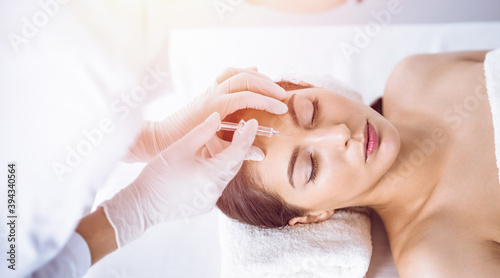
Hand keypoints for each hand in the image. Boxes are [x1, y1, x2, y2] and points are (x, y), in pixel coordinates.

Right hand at [102, 112, 260, 246]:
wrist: (141, 205)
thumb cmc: (159, 175)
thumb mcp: (181, 148)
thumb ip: (202, 131)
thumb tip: (217, 117)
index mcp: (213, 175)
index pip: (238, 152)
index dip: (247, 135)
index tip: (253, 122)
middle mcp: (216, 190)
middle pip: (232, 164)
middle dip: (234, 146)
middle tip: (234, 129)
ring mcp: (210, 201)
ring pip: (223, 175)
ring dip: (221, 159)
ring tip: (210, 144)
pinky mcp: (202, 206)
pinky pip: (214, 185)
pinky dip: (212, 171)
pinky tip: (201, 162)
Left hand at [125, 67, 286, 161]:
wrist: (159, 138)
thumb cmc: (183, 146)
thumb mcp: (212, 151)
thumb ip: (237, 150)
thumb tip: (260, 153)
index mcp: (215, 107)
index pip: (249, 97)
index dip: (268, 103)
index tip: (283, 109)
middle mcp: (212, 94)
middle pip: (246, 79)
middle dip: (267, 86)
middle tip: (283, 97)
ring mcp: (208, 90)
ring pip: (236, 72)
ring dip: (256, 76)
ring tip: (273, 85)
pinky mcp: (207, 91)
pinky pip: (226, 74)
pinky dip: (242, 71)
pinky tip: (253, 73)